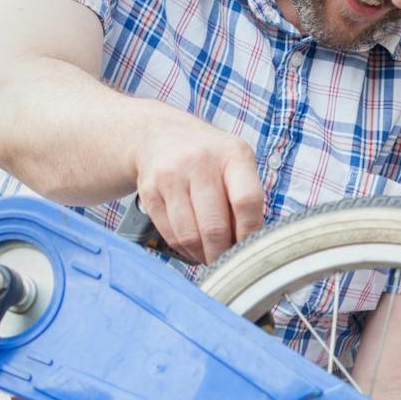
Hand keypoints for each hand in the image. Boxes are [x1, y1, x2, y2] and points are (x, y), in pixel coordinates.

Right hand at [133, 115, 263, 263]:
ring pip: (190, 235)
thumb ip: (246, 199)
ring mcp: (171, 175)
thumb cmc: (211, 158)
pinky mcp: (149, 190)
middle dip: (224, 254)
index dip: (249, 233)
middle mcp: (200, 161)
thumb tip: (251, 247)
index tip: (250, 250)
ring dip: (203, 255)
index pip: (246, 201)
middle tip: (230, 264)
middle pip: (215, 226)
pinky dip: (185, 249)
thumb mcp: (237, 164)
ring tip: (212, 257)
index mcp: (233, 154)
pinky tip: (194, 248)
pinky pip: (170, 233)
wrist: (161, 135)